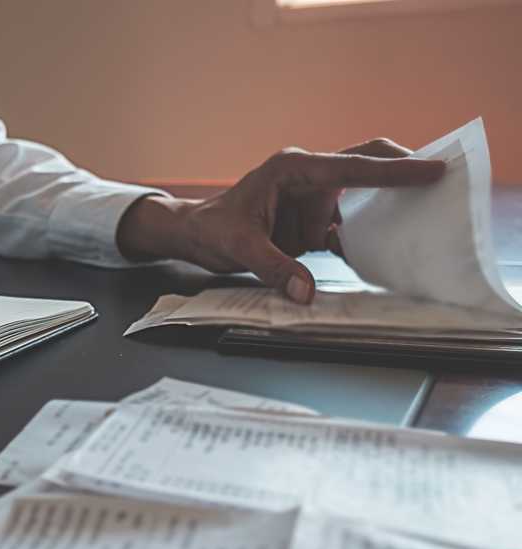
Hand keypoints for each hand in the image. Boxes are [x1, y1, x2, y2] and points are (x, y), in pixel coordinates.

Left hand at [116, 139, 445, 302]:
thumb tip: (306, 293)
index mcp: (293, 169)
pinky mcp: (313, 223)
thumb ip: (274, 268)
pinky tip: (390, 251)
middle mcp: (308, 178)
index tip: (432, 168)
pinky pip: (349, 227)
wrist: (195, 235)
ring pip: (362, 196)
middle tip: (444, 176)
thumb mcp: (239, 248)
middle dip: (402, 167)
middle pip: (365, 164)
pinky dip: (368, 239)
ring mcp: (312, 200)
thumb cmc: (212, 229)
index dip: (394, 170)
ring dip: (390, 207)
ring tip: (428, 217)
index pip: (352, 167)